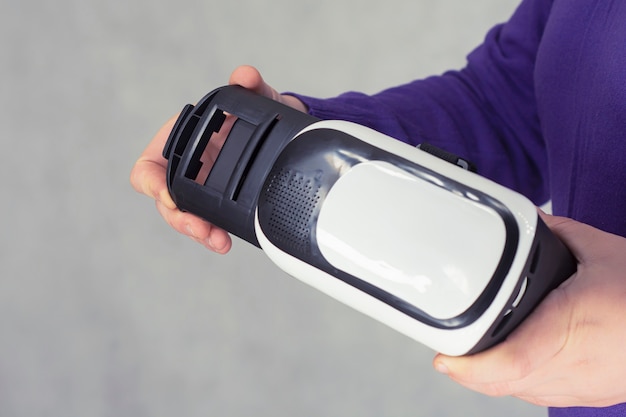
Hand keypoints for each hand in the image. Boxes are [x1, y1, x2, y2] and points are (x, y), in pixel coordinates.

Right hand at [130, 65, 305, 252]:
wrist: (285, 130)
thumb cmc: (259, 110)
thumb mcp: (256, 96)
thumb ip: (249, 86)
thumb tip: (245, 76)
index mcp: (181, 142)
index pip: (149, 168)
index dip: (152, 184)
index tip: (169, 197)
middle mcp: (188, 168)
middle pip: (167, 202)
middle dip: (181, 219)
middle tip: (201, 229)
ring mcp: (205, 188)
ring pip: (188, 218)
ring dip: (199, 232)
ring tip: (217, 241)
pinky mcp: (223, 202)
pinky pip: (211, 222)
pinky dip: (216, 234)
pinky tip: (226, 241)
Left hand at [432, 213, 625, 407]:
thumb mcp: (604, 252)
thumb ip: (560, 234)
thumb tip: (534, 221)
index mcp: (571, 328)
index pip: (510, 362)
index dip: (470, 368)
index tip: (444, 359)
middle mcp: (574, 365)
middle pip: (505, 383)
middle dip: (469, 371)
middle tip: (448, 351)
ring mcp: (584, 385)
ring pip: (520, 392)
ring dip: (491, 378)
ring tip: (472, 355)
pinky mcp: (593, 393)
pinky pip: (541, 394)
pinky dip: (518, 382)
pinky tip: (511, 363)